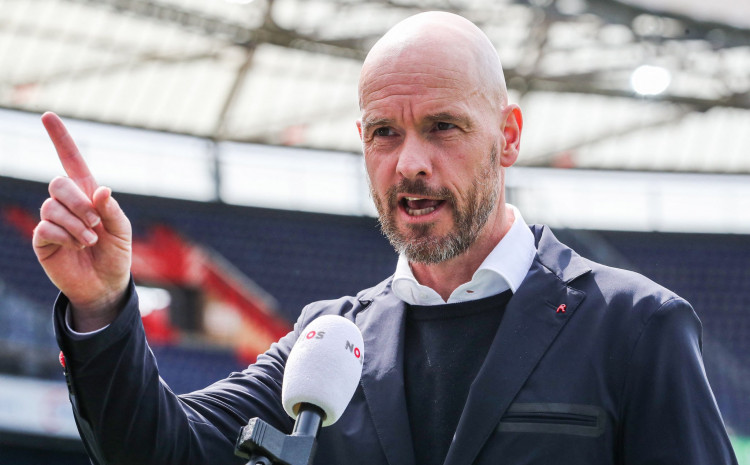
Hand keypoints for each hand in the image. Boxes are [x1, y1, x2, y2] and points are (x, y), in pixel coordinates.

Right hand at [33, 112, 131, 331]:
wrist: (106, 285)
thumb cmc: (116, 255)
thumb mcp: (123, 231)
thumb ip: (112, 210)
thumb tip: (101, 190)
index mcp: (88, 195)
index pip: (71, 161)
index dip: (60, 139)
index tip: (48, 115)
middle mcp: (67, 204)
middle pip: (58, 183)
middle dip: (80, 202)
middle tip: (95, 223)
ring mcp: (52, 220)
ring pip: (51, 205)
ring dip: (76, 223)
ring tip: (90, 240)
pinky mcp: (42, 239)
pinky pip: (46, 226)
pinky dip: (65, 235)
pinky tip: (76, 246)